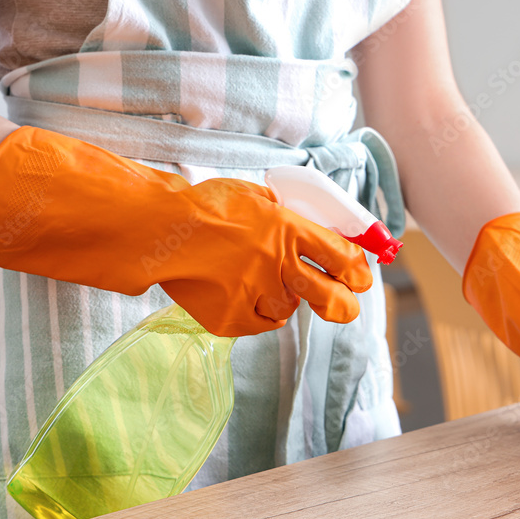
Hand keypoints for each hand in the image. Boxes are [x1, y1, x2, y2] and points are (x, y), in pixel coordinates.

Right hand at [0, 126, 372, 335]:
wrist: (157, 231)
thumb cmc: (204, 207)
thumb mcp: (255, 197)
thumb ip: (284, 215)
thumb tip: (306, 223)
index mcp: (288, 229)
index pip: (343, 257)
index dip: (359, 272)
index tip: (362, 278)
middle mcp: (279, 265)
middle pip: (332, 300)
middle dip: (344, 306)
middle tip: (344, 305)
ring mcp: (256, 295)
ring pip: (287, 308)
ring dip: (279, 297)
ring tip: (250, 277)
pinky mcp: (232, 319)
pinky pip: (258, 322)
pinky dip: (252, 311)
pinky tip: (233, 290)